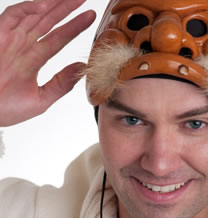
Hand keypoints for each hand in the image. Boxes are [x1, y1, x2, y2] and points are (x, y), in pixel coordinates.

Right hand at [0, 0, 95, 125]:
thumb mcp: (41, 98)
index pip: (57, 39)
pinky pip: (14, 15)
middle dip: (65, 9)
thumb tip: (81, 69)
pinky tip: (46, 5)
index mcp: (33, 60)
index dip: (74, 27)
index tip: (90, 17)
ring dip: (52, 4)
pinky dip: (29, 8)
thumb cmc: (5, 109)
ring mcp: (10, 39)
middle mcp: (22, 46)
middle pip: (48, 22)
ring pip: (34, 14)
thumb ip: (61, 84)